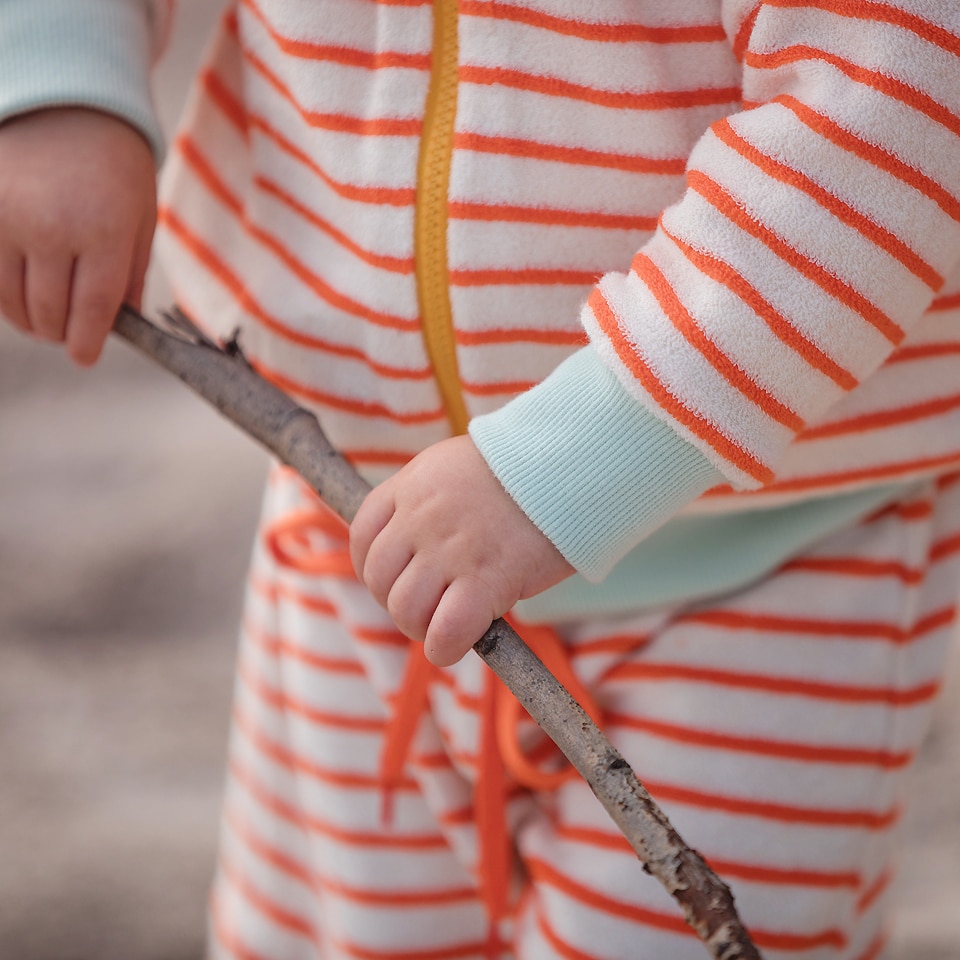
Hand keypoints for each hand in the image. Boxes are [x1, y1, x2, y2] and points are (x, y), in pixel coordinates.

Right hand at [0, 107, 156, 365]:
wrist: (62, 101)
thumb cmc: (114, 165)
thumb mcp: (141, 217)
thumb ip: (132, 272)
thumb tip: (123, 322)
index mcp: (103, 232)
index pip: (95, 309)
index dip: (88, 342)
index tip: (85, 357)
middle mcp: (52, 230)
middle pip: (52, 311)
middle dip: (61, 333)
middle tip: (69, 337)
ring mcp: (8, 221)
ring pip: (14, 301)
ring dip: (32, 321)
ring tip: (47, 319)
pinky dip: (4, 297)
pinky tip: (22, 294)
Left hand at [350, 435, 573, 665]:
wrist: (568, 462)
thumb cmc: (526, 467)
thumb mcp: (458, 466)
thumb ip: (431, 499)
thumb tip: (419, 545)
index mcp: (412, 486)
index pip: (363, 536)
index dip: (372, 569)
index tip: (394, 581)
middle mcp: (421, 519)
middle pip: (379, 579)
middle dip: (398, 602)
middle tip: (429, 607)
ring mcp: (450, 551)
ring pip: (405, 609)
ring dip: (420, 627)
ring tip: (445, 625)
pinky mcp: (486, 580)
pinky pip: (446, 631)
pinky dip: (445, 647)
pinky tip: (456, 643)